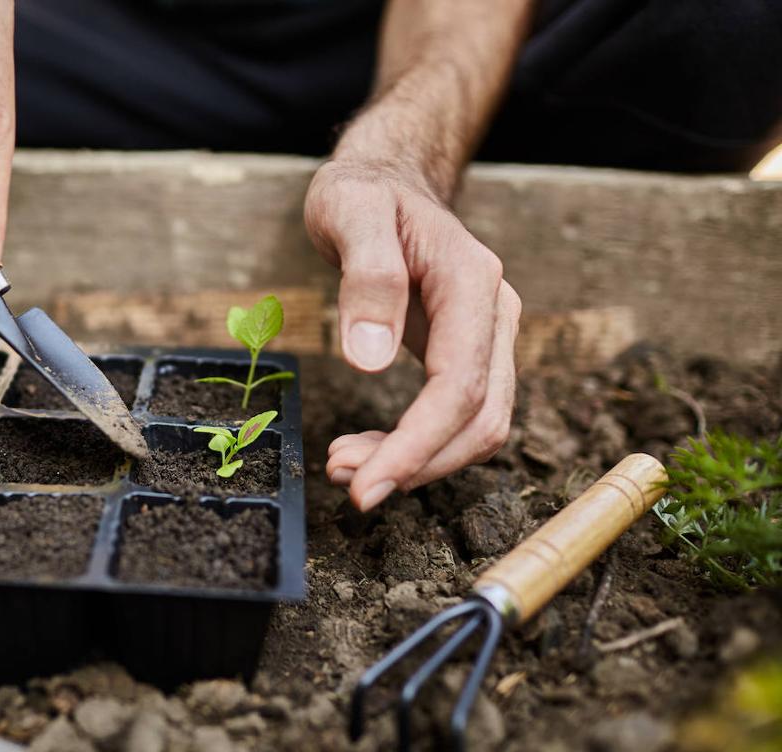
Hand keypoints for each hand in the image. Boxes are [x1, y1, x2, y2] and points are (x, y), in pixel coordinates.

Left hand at [305, 159, 520, 510]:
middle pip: (479, 418)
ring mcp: (487, 334)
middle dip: (416, 463)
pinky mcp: (466, 351)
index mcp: (471, 282)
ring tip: (345, 466)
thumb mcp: (348, 213)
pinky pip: (457, 414)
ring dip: (417, 461)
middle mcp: (494, 313)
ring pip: (476, 426)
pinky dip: (417, 444)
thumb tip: (370, 361)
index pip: (459, 385)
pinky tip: (367, 449)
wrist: (385, 178)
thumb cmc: (363, 192)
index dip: (417, 446)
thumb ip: (366, 278)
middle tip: (348, 485)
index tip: (365, 484)